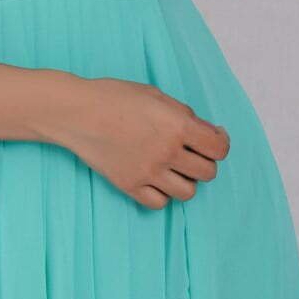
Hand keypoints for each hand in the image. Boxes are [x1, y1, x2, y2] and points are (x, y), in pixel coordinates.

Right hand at [40, 73, 230, 210]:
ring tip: (173, 167)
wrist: (77, 112)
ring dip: (186, 180)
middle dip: (203, 161)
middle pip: (208, 172)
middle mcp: (167, 152)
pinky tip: (155, 179)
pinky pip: (160, 203)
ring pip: (188, 192)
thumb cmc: (115, 97)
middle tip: (190, 152)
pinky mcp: (130, 185)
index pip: (220, 148)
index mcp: (178, 125)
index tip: (212, 138)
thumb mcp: (156, 95)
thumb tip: (207, 132)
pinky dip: (162, 194)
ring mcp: (148, 172)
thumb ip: (184, 115)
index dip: (220, 143)